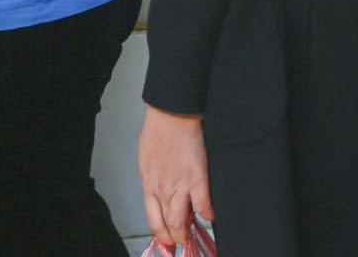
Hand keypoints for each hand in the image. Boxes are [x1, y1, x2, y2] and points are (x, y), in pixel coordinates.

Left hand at [138, 105, 212, 250]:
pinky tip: (210, 215)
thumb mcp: (148, 159)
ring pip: (181, 221)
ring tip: (191, 235)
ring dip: (186, 232)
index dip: (160, 233)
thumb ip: (154, 177)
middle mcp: (162, 189)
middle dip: (174, 237)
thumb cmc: (158, 132)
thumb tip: (158, 189)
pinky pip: (203, 206)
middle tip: (180, 241)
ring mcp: (179, 186)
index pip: (153, 218)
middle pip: (167, 224)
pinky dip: (208, 214)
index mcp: (149, 184)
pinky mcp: (197, 179)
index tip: (166, 239)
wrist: (170, 116)